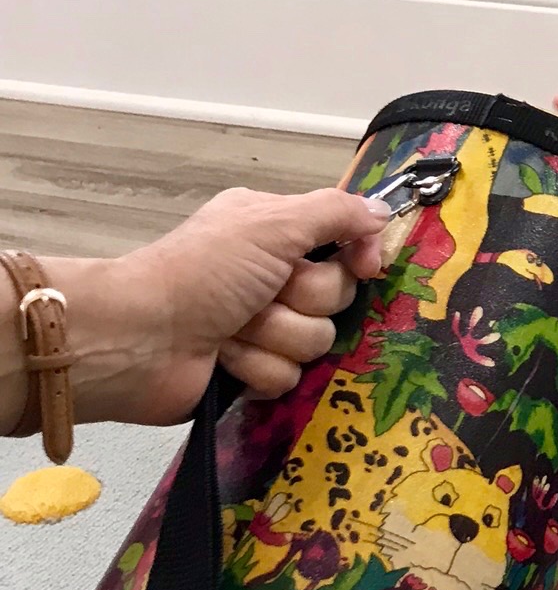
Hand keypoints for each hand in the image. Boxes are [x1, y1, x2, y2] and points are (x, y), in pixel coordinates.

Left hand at [1, 186, 390, 436]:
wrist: (142, 339)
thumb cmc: (204, 271)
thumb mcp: (272, 223)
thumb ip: (335, 213)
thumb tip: (382, 212)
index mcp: (275, 230)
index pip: (347, 241)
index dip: (360, 256)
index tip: (364, 266)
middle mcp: (271, 274)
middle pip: (336, 297)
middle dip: (302, 300)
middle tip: (263, 294)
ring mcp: (263, 325)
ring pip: (316, 340)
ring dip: (274, 336)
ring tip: (233, 329)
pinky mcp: (252, 370)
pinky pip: (290, 377)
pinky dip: (256, 367)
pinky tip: (225, 357)